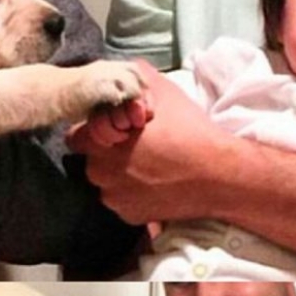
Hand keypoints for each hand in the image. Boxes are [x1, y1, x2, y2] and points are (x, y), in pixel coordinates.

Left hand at [68, 59, 217, 223]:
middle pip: (92, 159)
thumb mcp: (160, 90)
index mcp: (100, 143)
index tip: (120, 128)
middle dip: (108, 152)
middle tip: (138, 145)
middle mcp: (99, 175)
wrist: (218, 175)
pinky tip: (156, 183)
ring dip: (120, 173)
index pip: (77, 136)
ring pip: (107, 182)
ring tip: (150, 166)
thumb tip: (115, 78)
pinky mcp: (128, 217)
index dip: (98, 129)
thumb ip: (128, 80)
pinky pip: (122, 200)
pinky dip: (133, 193)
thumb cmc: (189, 130)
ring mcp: (113, 199)